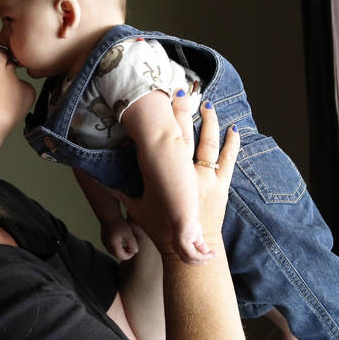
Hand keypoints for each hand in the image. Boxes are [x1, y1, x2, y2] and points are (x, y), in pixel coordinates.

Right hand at [101, 216, 140, 260]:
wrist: (109, 214)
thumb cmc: (119, 222)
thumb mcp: (128, 233)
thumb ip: (132, 243)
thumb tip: (135, 251)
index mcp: (113, 244)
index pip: (121, 256)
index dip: (129, 255)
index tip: (134, 251)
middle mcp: (107, 245)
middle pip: (116, 255)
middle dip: (124, 254)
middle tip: (131, 249)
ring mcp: (104, 242)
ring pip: (112, 251)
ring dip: (120, 251)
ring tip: (127, 246)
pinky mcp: (103, 238)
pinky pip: (110, 246)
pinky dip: (116, 247)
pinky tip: (121, 242)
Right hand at [121, 95, 239, 257]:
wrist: (186, 250)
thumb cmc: (161, 230)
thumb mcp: (136, 208)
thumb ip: (123, 193)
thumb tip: (103, 179)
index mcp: (163, 172)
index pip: (158, 137)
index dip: (157, 116)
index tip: (155, 98)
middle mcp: (184, 170)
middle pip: (183, 131)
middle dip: (180, 109)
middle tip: (178, 89)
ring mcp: (204, 177)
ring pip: (207, 141)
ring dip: (207, 121)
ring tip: (206, 105)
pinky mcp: (220, 185)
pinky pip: (227, 159)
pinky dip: (232, 143)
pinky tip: (235, 130)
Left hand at [171, 218, 211, 264]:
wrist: (186, 215)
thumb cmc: (190, 223)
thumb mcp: (197, 237)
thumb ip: (200, 245)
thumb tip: (206, 253)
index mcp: (179, 247)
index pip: (187, 258)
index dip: (197, 260)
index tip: (207, 258)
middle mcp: (177, 248)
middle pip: (188, 261)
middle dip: (199, 262)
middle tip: (208, 260)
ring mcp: (178, 246)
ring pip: (190, 259)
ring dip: (202, 259)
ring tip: (211, 256)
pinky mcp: (182, 244)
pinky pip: (192, 255)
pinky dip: (201, 256)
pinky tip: (208, 254)